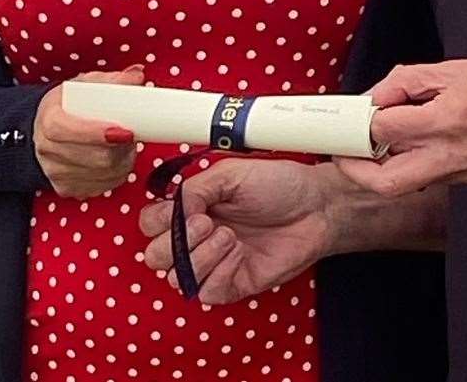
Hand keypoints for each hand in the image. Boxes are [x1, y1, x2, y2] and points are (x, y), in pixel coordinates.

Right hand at [33, 66, 144, 197]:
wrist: (46, 128)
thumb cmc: (66, 106)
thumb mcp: (85, 85)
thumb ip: (112, 80)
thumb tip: (136, 76)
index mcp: (50, 121)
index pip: (72, 131)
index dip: (100, 134)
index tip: (125, 130)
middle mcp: (48, 150)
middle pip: (96, 158)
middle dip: (122, 148)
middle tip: (132, 135)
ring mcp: (56, 173)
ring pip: (104, 174)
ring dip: (123, 161)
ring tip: (126, 144)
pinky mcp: (67, 189)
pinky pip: (103, 186)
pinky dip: (117, 174)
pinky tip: (117, 159)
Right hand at [139, 159, 336, 304]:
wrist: (316, 206)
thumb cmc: (279, 184)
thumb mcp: (232, 173)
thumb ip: (196, 189)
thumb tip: (174, 209)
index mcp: (192, 207)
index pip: (150, 223)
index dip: (158, 221)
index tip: (184, 209)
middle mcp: (198, 237)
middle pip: (155, 257)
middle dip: (175, 242)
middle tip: (206, 223)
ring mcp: (214, 262)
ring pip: (177, 278)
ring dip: (199, 257)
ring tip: (229, 236)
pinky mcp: (233, 283)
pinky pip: (207, 292)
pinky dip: (219, 273)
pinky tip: (238, 254)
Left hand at [336, 58, 466, 196]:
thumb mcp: (455, 69)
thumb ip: (409, 82)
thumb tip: (378, 96)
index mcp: (445, 120)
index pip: (383, 128)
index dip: (365, 118)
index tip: (360, 111)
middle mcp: (448, 154)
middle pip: (384, 183)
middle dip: (355, 171)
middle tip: (345, 152)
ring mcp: (457, 173)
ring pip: (404, 185)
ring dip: (381, 169)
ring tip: (374, 145)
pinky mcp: (466, 180)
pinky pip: (426, 178)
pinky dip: (408, 164)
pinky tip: (408, 144)